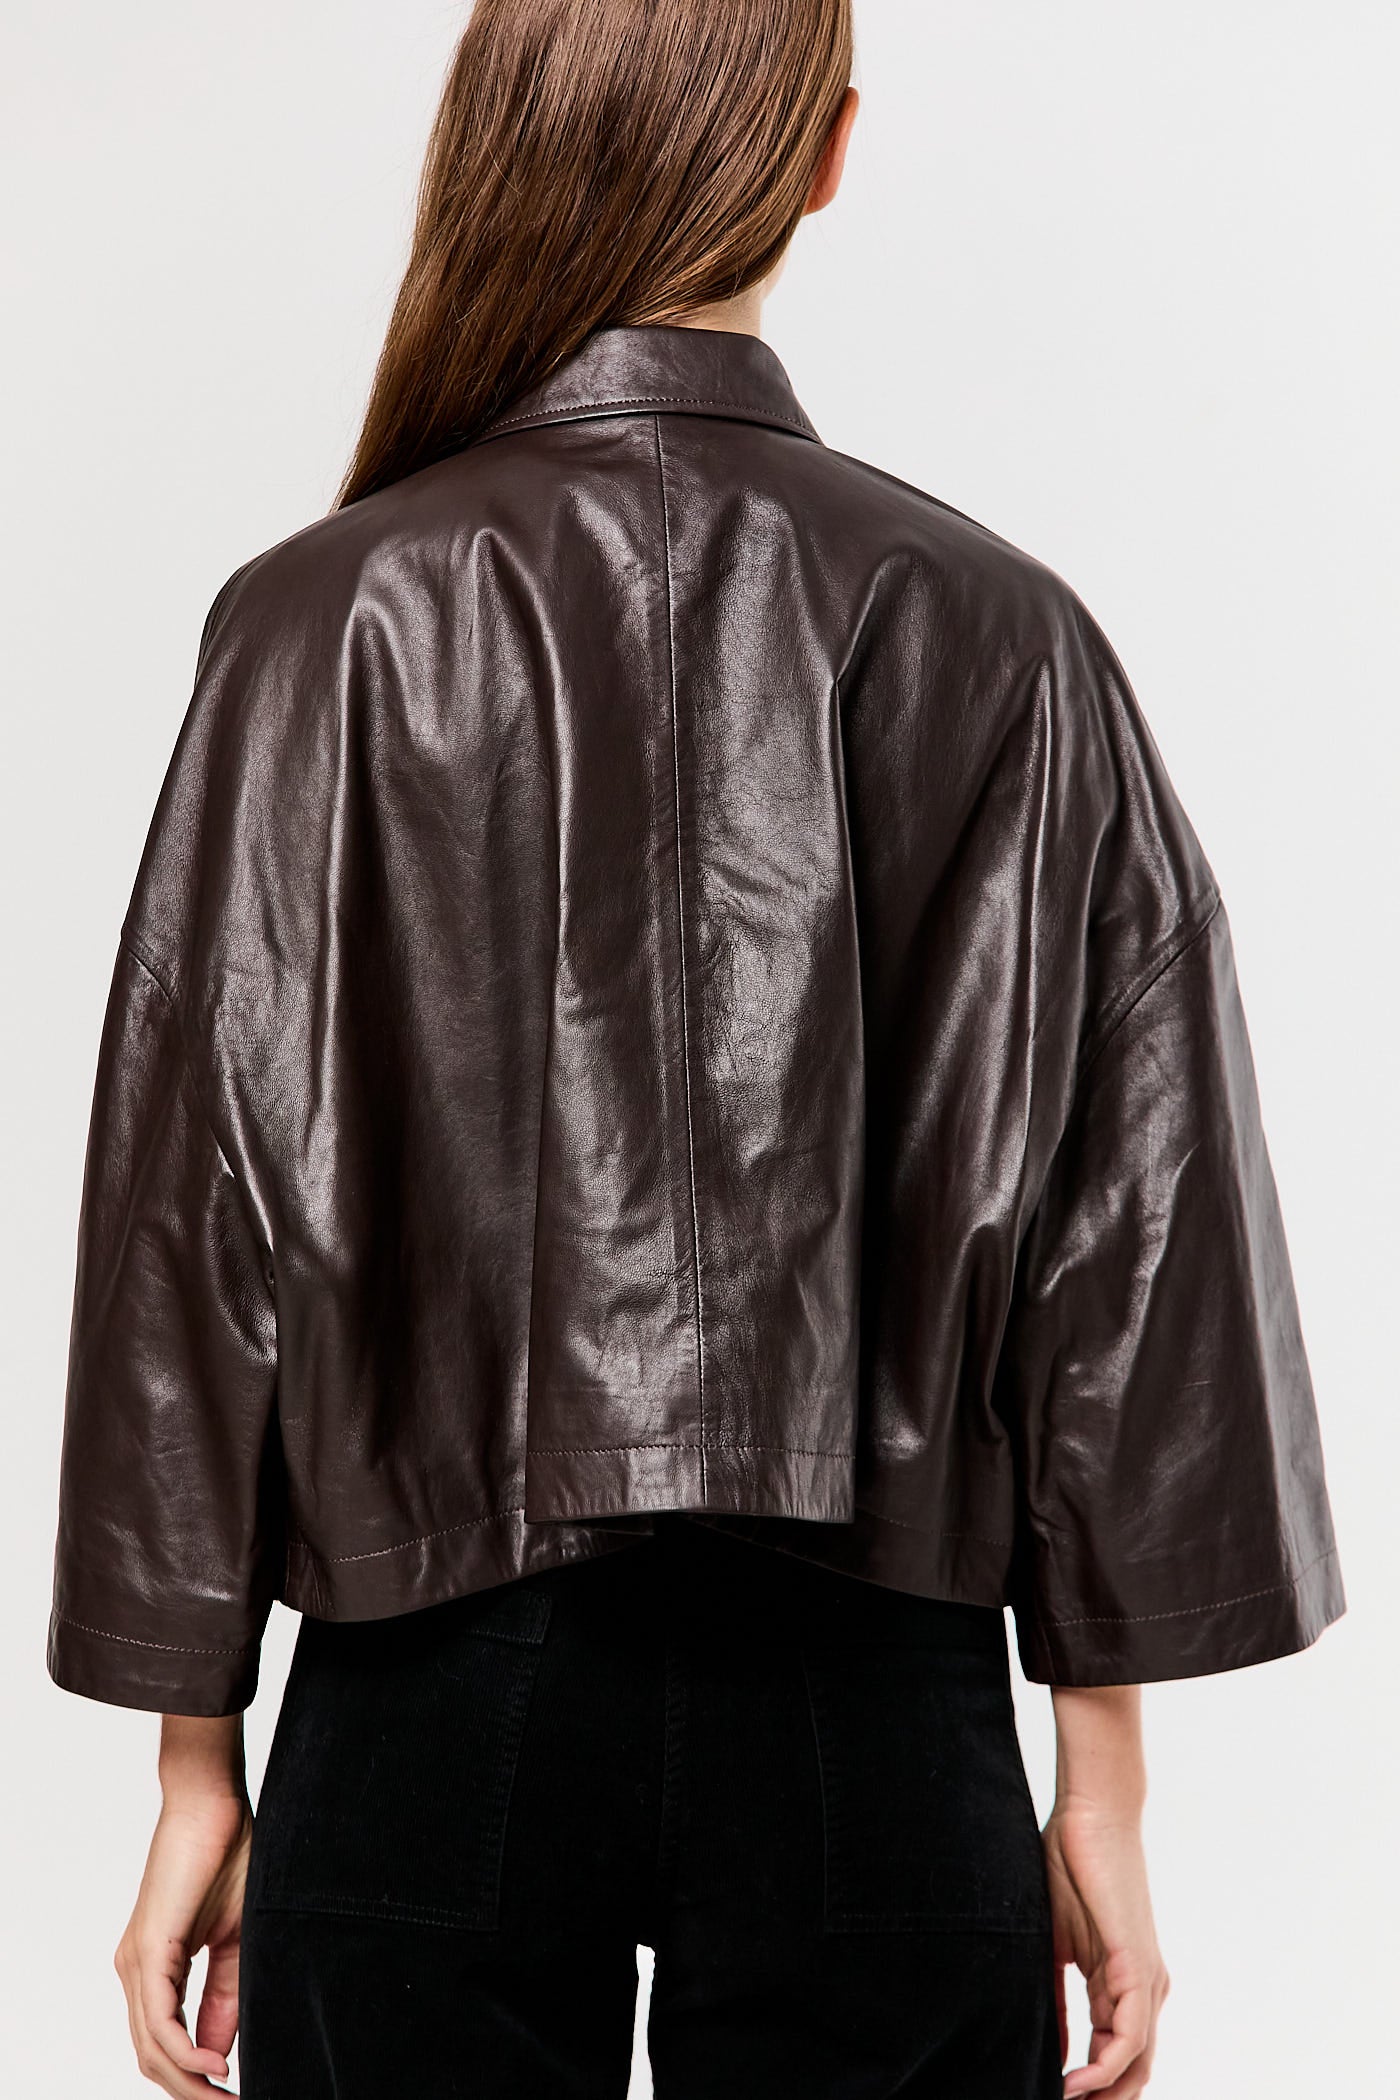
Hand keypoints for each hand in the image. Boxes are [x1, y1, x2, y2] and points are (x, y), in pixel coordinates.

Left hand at [114, 1789, 250, 2094]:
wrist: (213, 1802)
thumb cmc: (228, 1855)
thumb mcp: (236, 1939)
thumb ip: (225, 1995)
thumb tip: (222, 2051)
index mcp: (154, 1968)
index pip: (166, 2042)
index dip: (197, 2077)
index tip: (234, 2093)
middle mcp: (136, 1971)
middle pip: (153, 2056)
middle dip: (190, 2092)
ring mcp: (136, 1962)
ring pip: (152, 2046)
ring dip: (187, 2081)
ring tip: (224, 2098)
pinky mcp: (147, 1950)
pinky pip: (158, 2018)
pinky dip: (184, 2050)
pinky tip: (215, 2065)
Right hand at [1044, 1802, 1170, 2097]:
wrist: (1089, 1814)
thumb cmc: (1068, 1864)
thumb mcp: (1054, 1941)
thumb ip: (1055, 1992)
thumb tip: (1048, 2041)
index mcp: (1122, 1981)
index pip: (1114, 2052)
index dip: (1090, 2085)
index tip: (1053, 2096)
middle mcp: (1143, 1987)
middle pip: (1132, 2068)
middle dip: (1102, 2098)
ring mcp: (1145, 1978)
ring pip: (1137, 2061)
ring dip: (1105, 2092)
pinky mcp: (1137, 1965)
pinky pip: (1132, 2034)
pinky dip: (1107, 2064)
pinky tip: (1077, 2080)